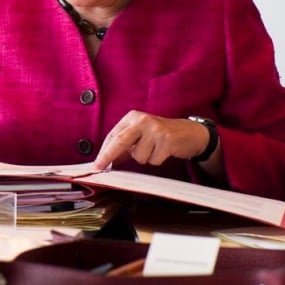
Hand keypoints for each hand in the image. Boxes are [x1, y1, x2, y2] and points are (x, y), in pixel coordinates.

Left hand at [92, 111, 210, 170]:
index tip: (96, 163)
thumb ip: (124, 146)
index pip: (113, 135)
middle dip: (108, 156)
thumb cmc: (160, 135)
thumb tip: (107, 161)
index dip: (104, 151)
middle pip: (120, 141)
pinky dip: (157, 160)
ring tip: (154, 149)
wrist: (188, 132)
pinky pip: (153, 160)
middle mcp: (143, 120)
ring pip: (138, 156)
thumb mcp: (139, 135)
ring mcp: (155, 129)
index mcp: (133, 117)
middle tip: (99, 168)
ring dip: (145, 158)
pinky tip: (163, 151)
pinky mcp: (167, 140)